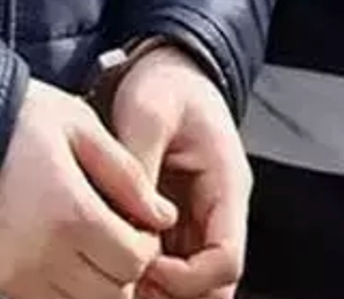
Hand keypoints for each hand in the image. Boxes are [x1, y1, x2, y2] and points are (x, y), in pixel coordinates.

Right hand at [0, 80, 178, 298]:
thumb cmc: (16, 119)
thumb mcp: (79, 126)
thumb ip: (127, 174)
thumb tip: (163, 216)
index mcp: (69, 212)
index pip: (133, 260)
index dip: (147, 244)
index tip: (139, 222)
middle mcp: (42, 253)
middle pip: (112, 293)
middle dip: (125, 268)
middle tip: (118, 234)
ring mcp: (15, 273)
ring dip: (96, 283)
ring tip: (89, 243)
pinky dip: (64, 288)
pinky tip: (62, 253)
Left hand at [109, 47, 252, 298]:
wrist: (168, 67)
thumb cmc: (165, 84)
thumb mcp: (148, 112)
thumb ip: (140, 165)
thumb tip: (129, 218)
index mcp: (227, 185)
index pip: (225, 260)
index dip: (186, 278)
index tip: (143, 264)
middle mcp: (220, 209)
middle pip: (215, 283)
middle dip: (174, 293)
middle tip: (126, 283)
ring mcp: (201, 216)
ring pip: (195, 280)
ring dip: (160, 288)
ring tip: (118, 276)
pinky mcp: (179, 218)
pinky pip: (173, 263)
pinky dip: (149, 274)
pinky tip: (116, 263)